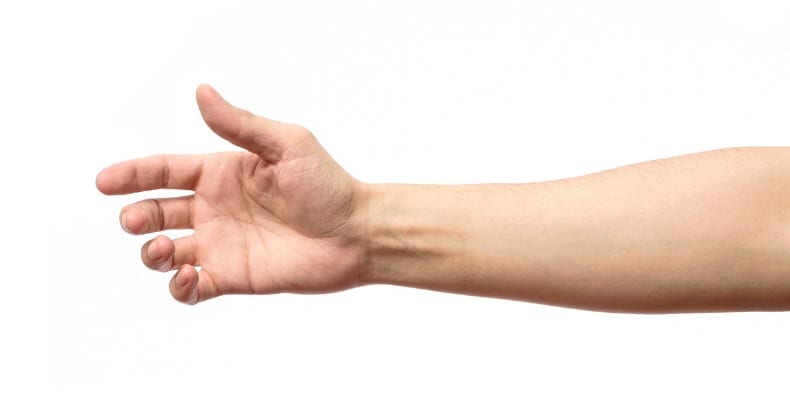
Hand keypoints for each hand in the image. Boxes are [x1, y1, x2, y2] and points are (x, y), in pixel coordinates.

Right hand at [96, 85, 368, 303]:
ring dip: (152, 253)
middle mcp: (215, 208)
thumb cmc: (327, 184)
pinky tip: (189, 275)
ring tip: (165, 250)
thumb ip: (241, 124)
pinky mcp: (233, 276)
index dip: (131, 175)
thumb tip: (201, 91)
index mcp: (221, 173)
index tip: (103, 183)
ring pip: (165, 252)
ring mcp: (222, 244)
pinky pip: (192, 287)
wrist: (356, 234)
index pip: (164, 171)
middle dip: (136, 217)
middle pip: (155, 212)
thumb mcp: (286, 145)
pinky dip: (179, 286)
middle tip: (135, 221)